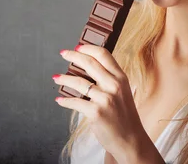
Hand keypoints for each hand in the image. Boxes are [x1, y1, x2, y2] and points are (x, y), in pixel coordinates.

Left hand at [53, 44, 146, 160]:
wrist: (130, 140)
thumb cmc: (125, 116)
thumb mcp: (123, 92)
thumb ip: (110, 79)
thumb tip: (90, 66)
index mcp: (121, 78)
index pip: (104, 55)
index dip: (88, 48)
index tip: (77, 47)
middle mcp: (114, 85)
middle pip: (89, 63)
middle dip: (73, 56)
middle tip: (63, 54)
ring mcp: (105, 98)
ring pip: (78, 81)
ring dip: (64, 78)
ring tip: (56, 77)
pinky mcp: (96, 112)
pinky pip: (75, 102)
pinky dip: (64, 101)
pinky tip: (60, 99)